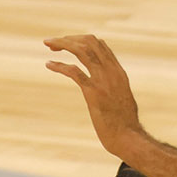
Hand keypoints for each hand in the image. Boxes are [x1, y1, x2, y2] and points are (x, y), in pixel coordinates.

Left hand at [44, 34, 144, 157]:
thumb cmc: (125, 124)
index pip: (100, 45)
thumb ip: (115, 88)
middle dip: (69, 38)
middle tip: (53, 43)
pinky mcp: (93, 92)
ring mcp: (103, 81)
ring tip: (48, 45)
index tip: (68, 44)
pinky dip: (59, 65)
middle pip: (89, 41)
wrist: (128, 137)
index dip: (81, 40)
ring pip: (81, 50)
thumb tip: (108, 89)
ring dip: (63, 43)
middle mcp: (112, 72)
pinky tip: (48, 64)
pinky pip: (73, 71)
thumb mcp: (123, 99)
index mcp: (118, 72)